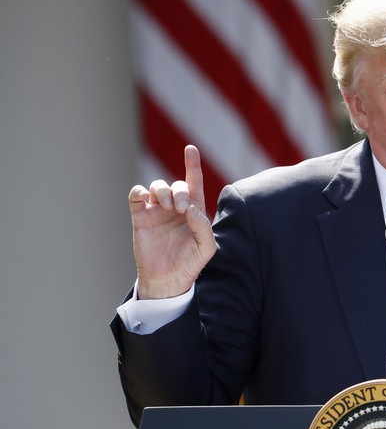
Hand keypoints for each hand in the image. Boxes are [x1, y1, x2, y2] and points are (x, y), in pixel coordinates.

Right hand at [128, 145, 217, 298]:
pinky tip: (145, 199)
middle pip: (175, 185)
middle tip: (180, 208)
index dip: (192, 165)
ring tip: (166, 206)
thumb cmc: (190, 263)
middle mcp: (175, 208)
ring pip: (156, 187)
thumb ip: (203, 226)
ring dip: (161, 190)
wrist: (167, 279)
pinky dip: (139, 192)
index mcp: (193, 211)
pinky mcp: (140, 217)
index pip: (194, 183)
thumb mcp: (206, 247)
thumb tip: (191, 208)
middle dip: (178, 191)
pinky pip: (136, 196)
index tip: (190, 148)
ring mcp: (156, 211)